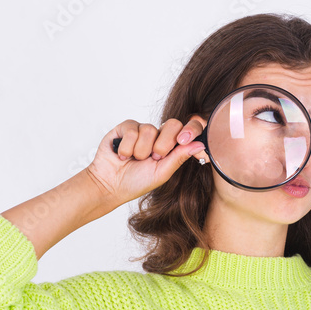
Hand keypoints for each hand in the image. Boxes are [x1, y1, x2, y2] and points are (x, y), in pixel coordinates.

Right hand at [84, 117, 206, 205]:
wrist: (109, 185)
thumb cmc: (136, 182)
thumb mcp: (162, 173)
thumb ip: (179, 157)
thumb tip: (200, 144)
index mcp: (170, 146)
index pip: (186, 129)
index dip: (189, 131)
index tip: (183, 140)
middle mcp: (157, 135)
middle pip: (172, 124)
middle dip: (163, 145)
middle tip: (153, 158)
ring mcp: (141, 130)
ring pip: (149, 129)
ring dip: (141, 151)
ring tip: (133, 160)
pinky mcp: (125, 127)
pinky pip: (132, 129)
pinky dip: (127, 146)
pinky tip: (122, 155)